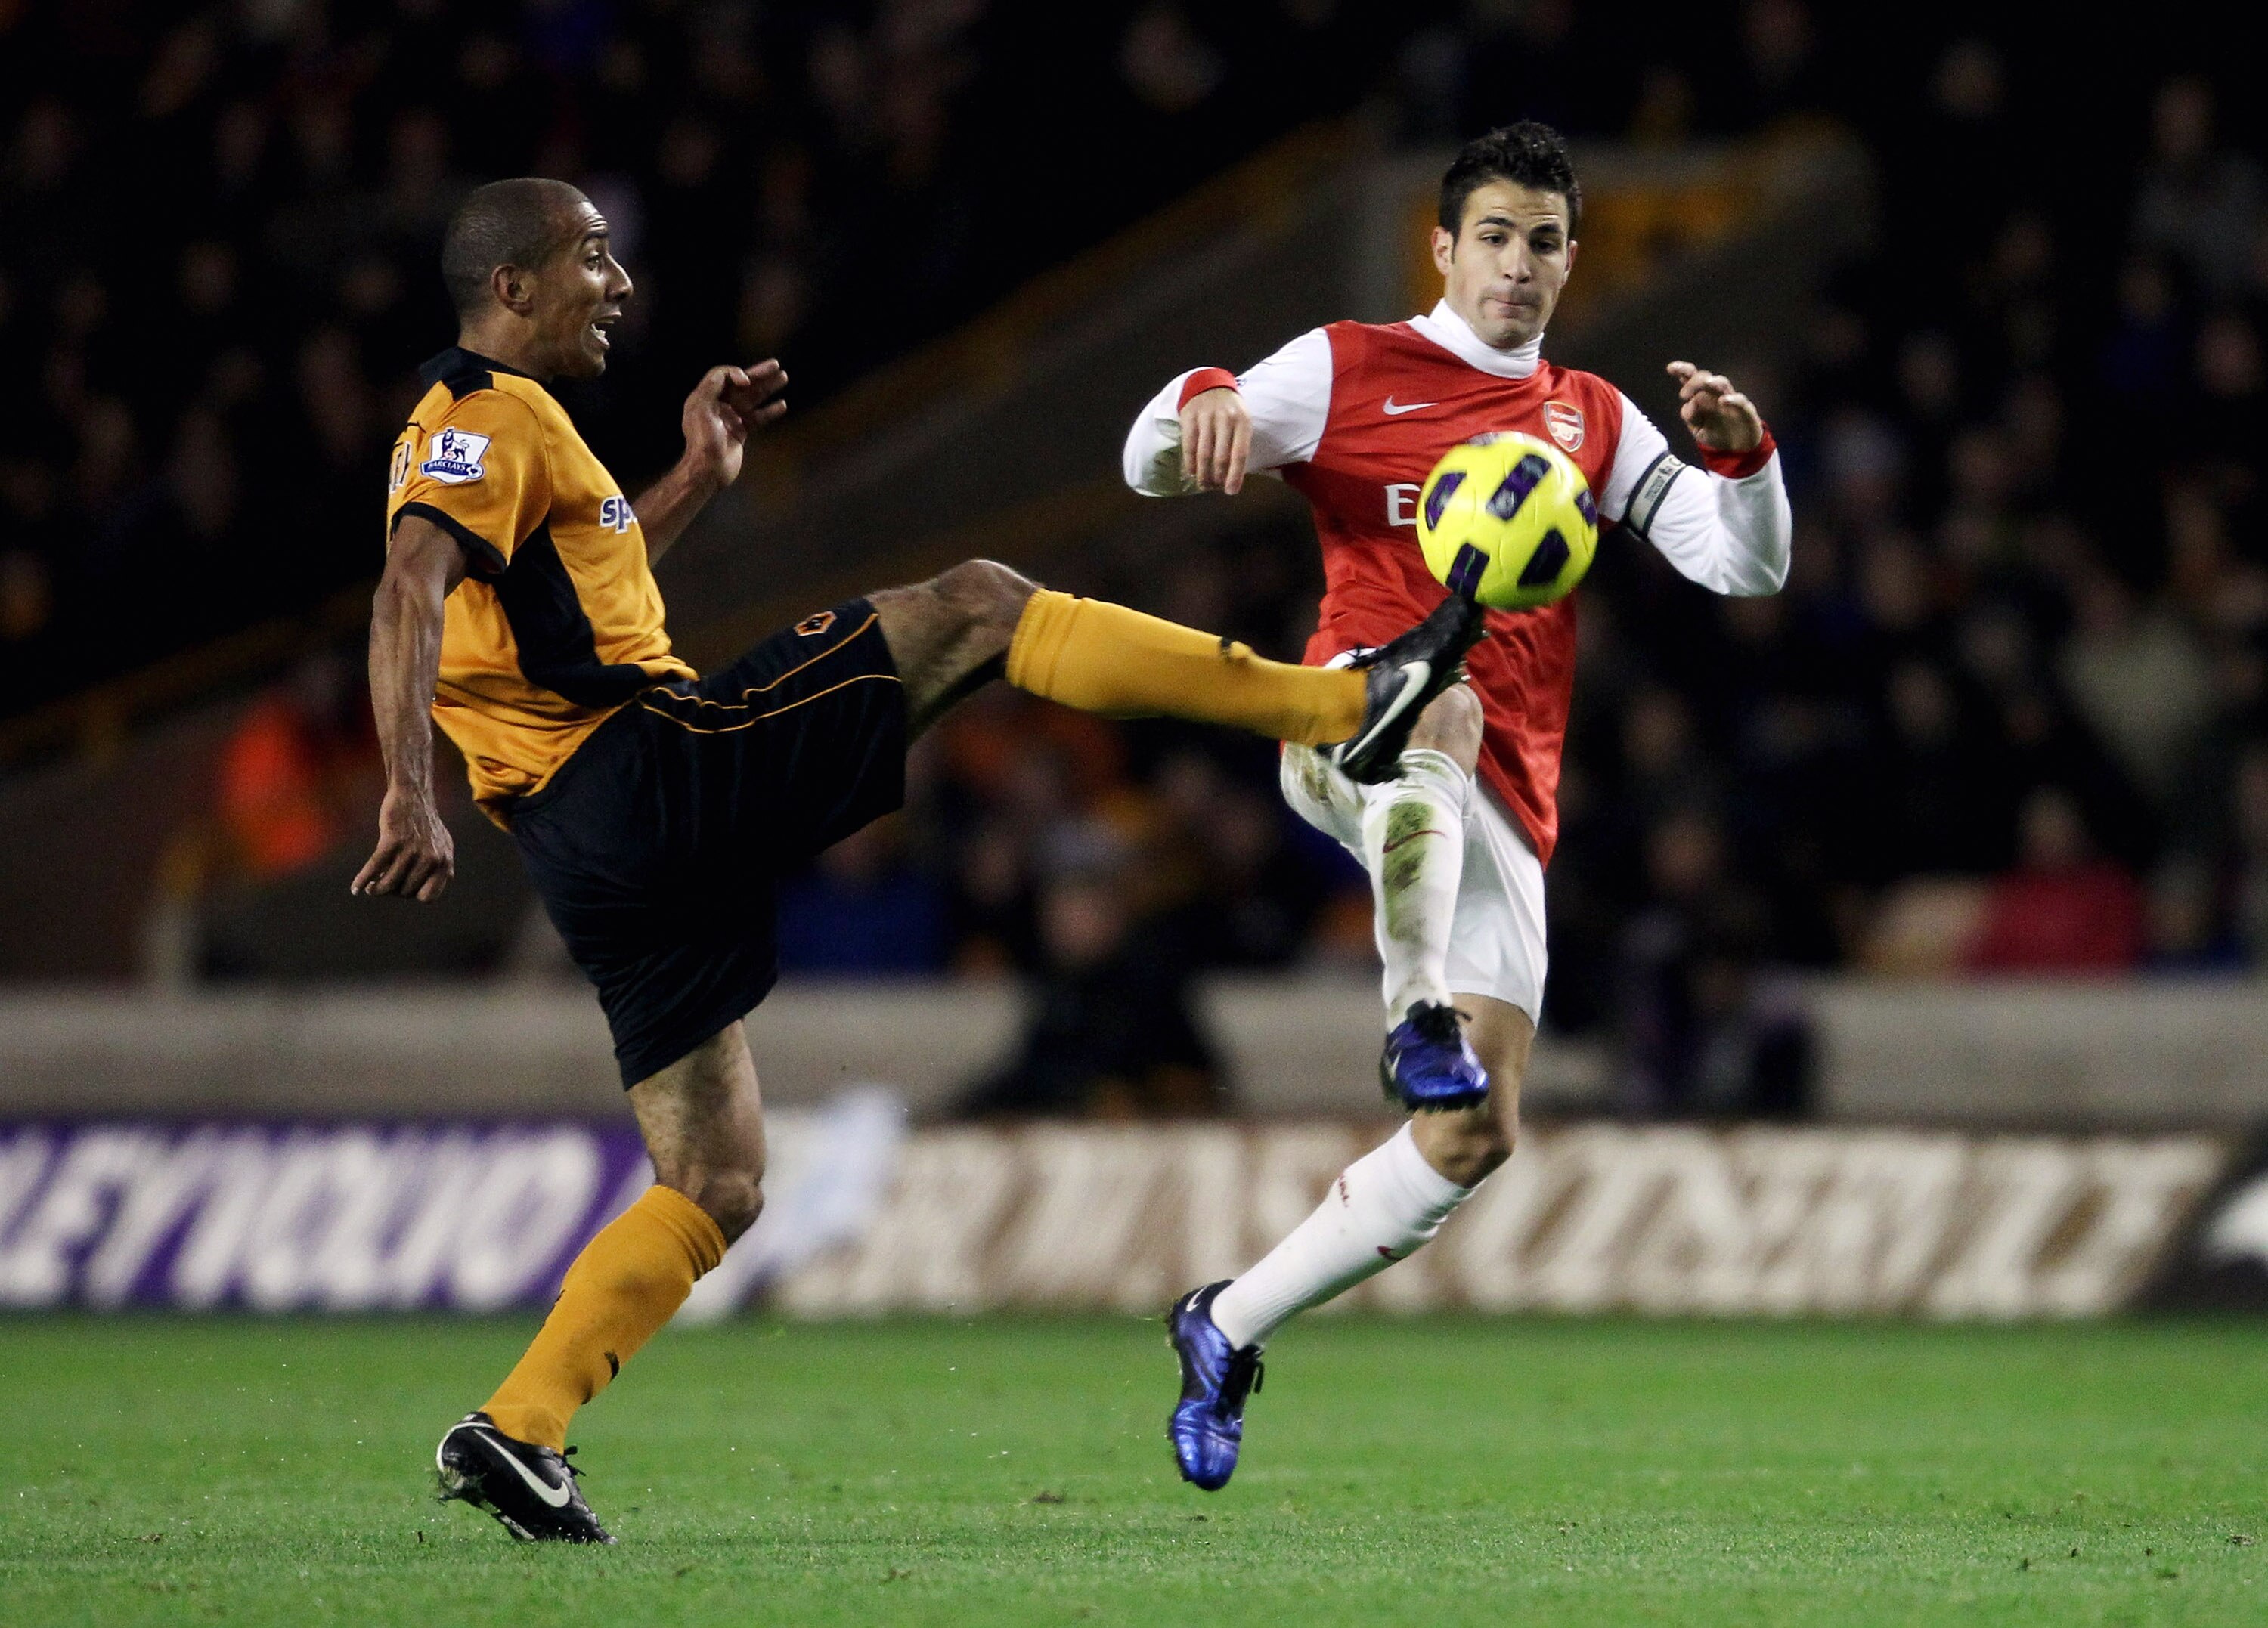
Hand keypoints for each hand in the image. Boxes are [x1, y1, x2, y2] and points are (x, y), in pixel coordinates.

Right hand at [350, 785, 454, 901]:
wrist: (413, 795)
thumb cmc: (425, 822)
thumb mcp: (443, 843)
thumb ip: (446, 863)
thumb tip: (448, 880)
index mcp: (444, 862)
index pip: (428, 897)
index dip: (413, 896)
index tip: (402, 890)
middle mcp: (431, 859)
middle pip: (405, 891)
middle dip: (392, 890)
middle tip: (382, 883)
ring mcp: (413, 851)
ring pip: (389, 884)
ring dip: (376, 890)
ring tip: (370, 889)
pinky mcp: (393, 841)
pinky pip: (375, 867)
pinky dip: (362, 879)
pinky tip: (355, 888)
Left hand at [680, 360, 788, 491]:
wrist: (708, 470)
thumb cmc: (702, 440)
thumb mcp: (701, 408)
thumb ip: (713, 386)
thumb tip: (733, 374)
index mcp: (704, 397)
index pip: (722, 376)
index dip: (735, 373)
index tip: (746, 382)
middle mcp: (717, 405)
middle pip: (741, 385)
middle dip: (758, 374)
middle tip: (776, 365)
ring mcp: (730, 418)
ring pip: (752, 399)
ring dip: (768, 388)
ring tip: (784, 377)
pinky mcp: (741, 431)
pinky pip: (758, 417)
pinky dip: (770, 411)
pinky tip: (782, 405)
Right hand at [1179, 386, 1250, 493]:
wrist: (1209, 385)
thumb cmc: (1229, 411)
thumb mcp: (1242, 422)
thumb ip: (1240, 444)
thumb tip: (1235, 478)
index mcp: (1243, 421)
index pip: (1239, 453)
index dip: (1235, 475)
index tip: (1231, 491)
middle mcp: (1225, 417)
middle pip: (1221, 455)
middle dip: (1218, 477)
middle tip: (1215, 488)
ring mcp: (1206, 416)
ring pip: (1204, 452)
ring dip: (1203, 473)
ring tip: (1204, 484)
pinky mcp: (1189, 416)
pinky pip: (1189, 444)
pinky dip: (1190, 462)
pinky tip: (1191, 472)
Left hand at [1667, 360, 1762, 453]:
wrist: (1738, 449)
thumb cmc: (1716, 433)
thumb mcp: (1698, 429)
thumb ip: (1690, 416)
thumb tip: (1688, 404)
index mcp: (1702, 396)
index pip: (1692, 378)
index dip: (1683, 370)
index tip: (1671, 368)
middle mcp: (1716, 394)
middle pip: (1705, 378)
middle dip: (1694, 382)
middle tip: (1683, 395)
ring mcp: (1731, 400)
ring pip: (1722, 384)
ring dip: (1713, 382)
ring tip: (1707, 383)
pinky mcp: (1746, 410)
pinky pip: (1740, 401)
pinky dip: (1732, 400)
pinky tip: (1723, 401)